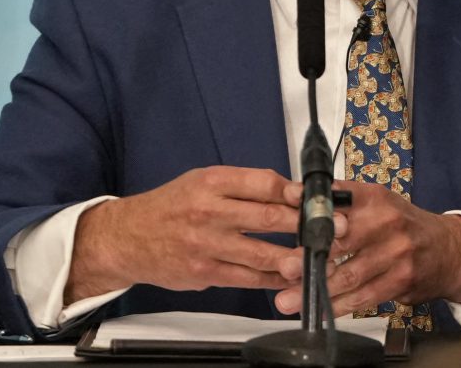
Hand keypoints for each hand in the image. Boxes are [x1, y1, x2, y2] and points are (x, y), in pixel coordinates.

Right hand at [68, 166, 303, 302]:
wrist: (127, 238)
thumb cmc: (171, 207)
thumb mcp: (203, 181)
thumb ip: (243, 186)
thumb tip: (289, 193)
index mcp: (212, 182)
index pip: (263, 183)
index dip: (295, 192)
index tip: (318, 198)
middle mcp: (210, 212)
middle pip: (267, 218)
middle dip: (305, 224)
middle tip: (334, 228)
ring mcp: (206, 245)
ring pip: (260, 253)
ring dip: (294, 257)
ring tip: (319, 257)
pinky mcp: (204, 273)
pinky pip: (246, 278)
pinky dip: (271, 279)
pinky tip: (290, 277)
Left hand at [271, 180, 460, 316]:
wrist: (450, 250)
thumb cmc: (406, 227)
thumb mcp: (379, 204)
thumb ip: (343, 204)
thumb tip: (297, 205)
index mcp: (376, 198)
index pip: (339, 199)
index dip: (311, 210)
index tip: (286, 217)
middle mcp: (388, 222)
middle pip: (340, 240)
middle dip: (308, 257)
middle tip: (284, 268)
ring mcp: (396, 253)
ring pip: (348, 275)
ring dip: (316, 289)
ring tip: (288, 300)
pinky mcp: (401, 280)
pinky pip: (363, 297)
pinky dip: (337, 307)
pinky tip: (319, 311)